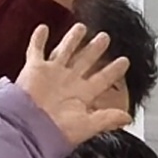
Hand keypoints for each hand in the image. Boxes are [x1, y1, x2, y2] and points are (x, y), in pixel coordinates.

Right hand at [14, 22, 132, 143]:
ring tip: (81, 27)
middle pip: (85, 61)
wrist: (29, 127)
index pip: (103, 79)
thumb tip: (128, 117)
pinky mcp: (34, 69)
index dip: (114, 70)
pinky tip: (43, 28)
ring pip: (65, 51)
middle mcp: (68, 82)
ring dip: (72, 39)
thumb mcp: (87, 125)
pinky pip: (36, 50)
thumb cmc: (55, 130)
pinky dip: (38, 39)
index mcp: (82, 94)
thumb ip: (107, 118)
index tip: (124, 61)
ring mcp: (51, 74)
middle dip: (96, 49)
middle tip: (105, 37)